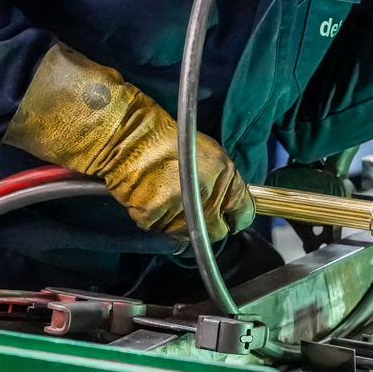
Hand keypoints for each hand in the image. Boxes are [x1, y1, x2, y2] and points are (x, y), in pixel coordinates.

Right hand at [3, 45, 254, 239]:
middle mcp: (206, 193)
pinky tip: (153, 198)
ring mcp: (180, 208)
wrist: (129, 136)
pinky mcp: (154, 217)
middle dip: (209, 224)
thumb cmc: (167, 139)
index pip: (243, 213)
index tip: (229, 215)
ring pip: (188, 235)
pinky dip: (158, 219)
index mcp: (224, 174)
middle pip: (218, 231)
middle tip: (194, 209)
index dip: (235, 215)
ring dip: (181, 222)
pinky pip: (162, 230)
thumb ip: (225, 181)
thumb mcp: (210, 153)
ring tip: (169, 198)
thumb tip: (234, 205)